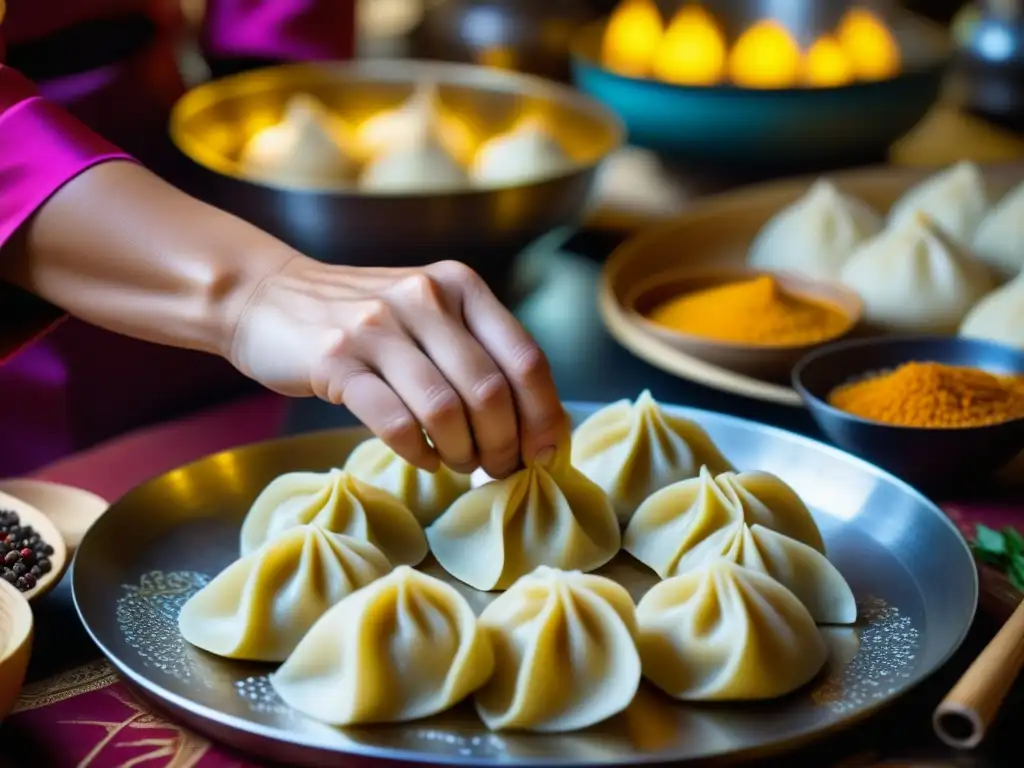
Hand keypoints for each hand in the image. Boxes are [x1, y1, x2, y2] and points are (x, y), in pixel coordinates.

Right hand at [229, 256, 567, 477]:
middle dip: (503, 446)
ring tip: (458, 464)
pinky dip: (418, 453)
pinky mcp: (336, 361)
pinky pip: (396, 423)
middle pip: (490, 393)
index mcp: (461, 287)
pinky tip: (422, 459)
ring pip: (446, 412)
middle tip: (497, 468)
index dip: (544, 417)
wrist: (269, 297)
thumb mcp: (430, 313)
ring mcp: (378, 328)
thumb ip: (478, 353)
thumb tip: (536, 428)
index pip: (527, 360)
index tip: (544, 454)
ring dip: (462, 454)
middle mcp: (425, 299)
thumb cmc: (365, 320)